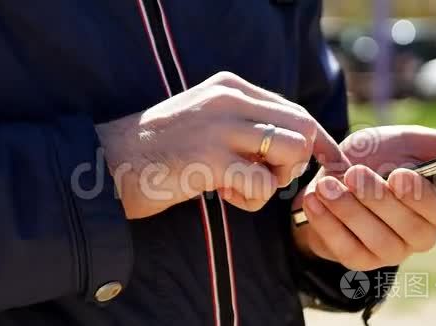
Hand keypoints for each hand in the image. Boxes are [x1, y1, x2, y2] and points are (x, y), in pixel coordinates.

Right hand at [95, 72, 346, 218]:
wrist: (104, 165)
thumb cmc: (157, 152)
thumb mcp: (206, 123)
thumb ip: (245, 125)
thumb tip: (292, 146)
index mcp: (231, 87)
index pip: (294, 109)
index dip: (319, 139)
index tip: (331, 161)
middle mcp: (230, 98)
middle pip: (303, 126)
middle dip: (297, 161)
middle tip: (267, 177)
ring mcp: (220, 126)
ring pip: (292, 150)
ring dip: (276, 180)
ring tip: (240, 186)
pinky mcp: (210, 158)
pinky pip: (263, 184)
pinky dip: (253, 199)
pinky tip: (223, 196)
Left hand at [293, 126, 435, 270]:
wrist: (332, 174)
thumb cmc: (375, 157)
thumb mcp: (408, 142)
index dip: (422, 196)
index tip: (399, 174)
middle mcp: (417, 235)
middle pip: (409, 229)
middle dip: (378, 200)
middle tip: (354, 174)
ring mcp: (388, 251)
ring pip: (376, 240)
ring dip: (349, 211)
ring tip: (327, 184)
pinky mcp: (359, 260)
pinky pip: (345, 249)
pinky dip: (328, 223)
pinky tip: (315, 199)